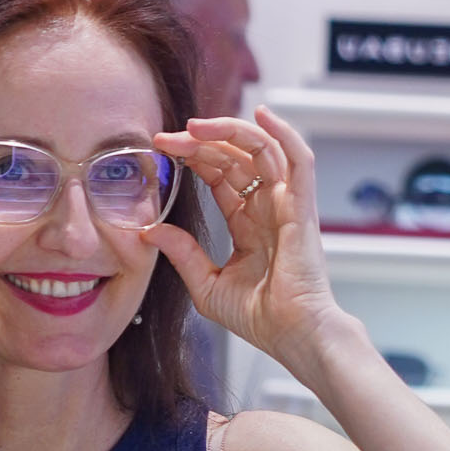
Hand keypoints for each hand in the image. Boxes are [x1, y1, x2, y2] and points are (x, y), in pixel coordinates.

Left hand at [146, 107, 345, 374]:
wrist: (294, 336)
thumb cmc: (262, 319)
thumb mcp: (207, 284)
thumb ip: (182, 253)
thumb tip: (147, 229)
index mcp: (249, 224)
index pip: (221, 175)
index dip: (194, 157)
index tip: (162, 150)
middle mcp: (269, 208)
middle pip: (236, 157)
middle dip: (200, 142)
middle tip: (166, 137)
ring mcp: (288, 204)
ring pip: (263, 150)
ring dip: (230, 131)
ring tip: (195, 125)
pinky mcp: (302, 207)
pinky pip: (298, 160)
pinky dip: (284, 133)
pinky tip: (261, 114)